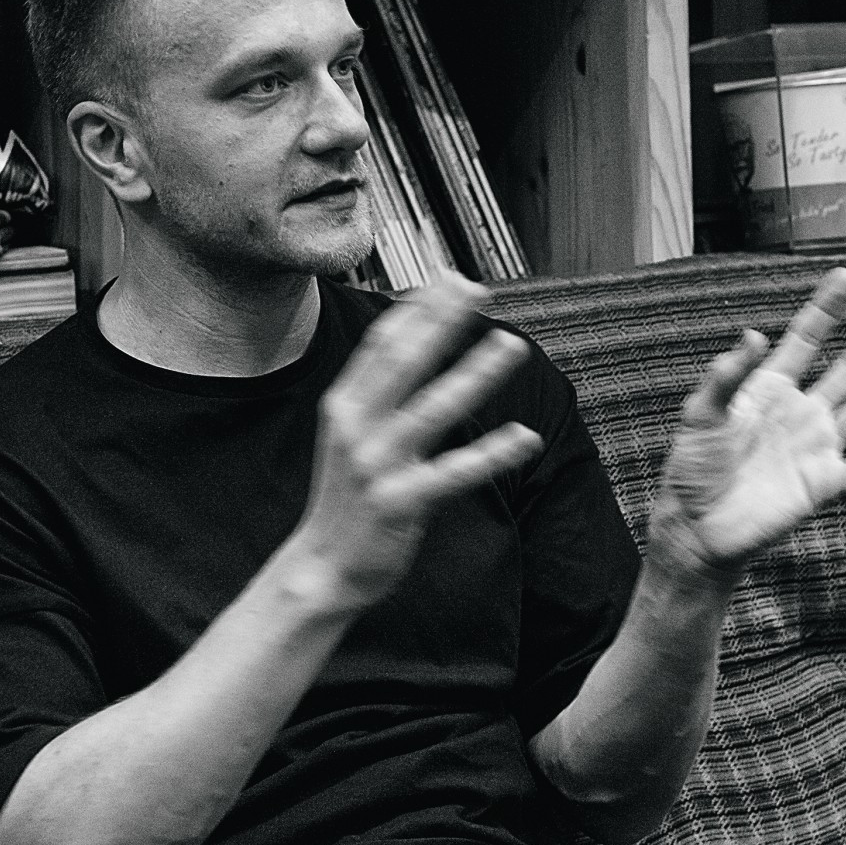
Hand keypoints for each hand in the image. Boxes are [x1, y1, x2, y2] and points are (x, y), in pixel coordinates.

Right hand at [289, 277, 543, 615]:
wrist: (321, 567)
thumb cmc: (346, 498)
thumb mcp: (350, 435)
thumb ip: (377, 393)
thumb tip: (411, 342)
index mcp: (345, 405)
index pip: (383, 343)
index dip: (418, 307)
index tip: (450, 277)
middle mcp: (358, 427)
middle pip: (405, 361)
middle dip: (443, 321)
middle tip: (479, 289)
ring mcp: (377, 464)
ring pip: (434, 408)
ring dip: (476, 374)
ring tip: (512, 345)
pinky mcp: (400, 502)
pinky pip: (453, 473)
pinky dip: (491, 454)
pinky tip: (525, 438)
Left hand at [650, 268, 845, 580]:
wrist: (698, 527)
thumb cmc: (692, 469)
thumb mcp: (699, 415)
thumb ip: (726, 377)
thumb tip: (754, 335)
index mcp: (769, 389)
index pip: (806, 338)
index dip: (828, 307)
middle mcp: (801, 413)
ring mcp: (816, 446)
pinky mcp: (824, 483)